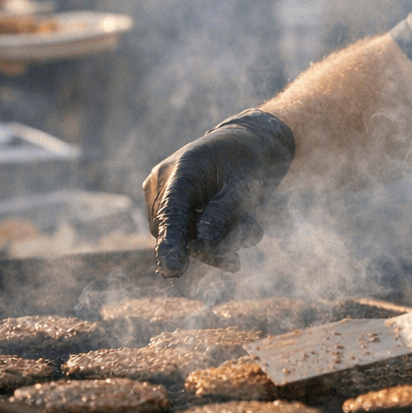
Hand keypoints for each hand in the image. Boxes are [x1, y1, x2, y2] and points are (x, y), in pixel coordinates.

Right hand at [145, 109, 295, 277]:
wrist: (247, 143)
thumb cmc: (248, 159)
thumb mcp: (245, 184)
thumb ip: (223, 213)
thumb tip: (203, 245)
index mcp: (183, 169)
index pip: (172, 212)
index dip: (171, 242)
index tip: (172, 269)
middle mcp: (164, 181)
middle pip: (176, 231)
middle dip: (207, 247)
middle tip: (235, 262)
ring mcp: (163, 193)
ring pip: (181, 235)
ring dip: (213, 243)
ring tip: (248, 229)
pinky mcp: (171, 204)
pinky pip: (185, 231)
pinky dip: (210, 237)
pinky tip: (236, 228)